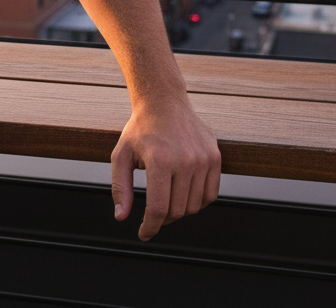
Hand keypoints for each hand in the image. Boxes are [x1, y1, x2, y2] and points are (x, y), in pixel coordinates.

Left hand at [111, 96, 220, 240]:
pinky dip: (197, 202)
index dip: (150, 227)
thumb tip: (121, 217)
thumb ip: (120, 187)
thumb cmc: (139, 130)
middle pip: (177, 210)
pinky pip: (210, 195)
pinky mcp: (215, 158)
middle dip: (162, 219)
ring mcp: (203, 159)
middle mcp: (184, 161)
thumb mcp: (121, 155)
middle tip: (153, 214)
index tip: (144, 234)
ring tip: (166, 200)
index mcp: (159, 160)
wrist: (164, 102)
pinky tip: (183, 194)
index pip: (159, 208)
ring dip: (179, 211)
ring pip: (194, 206)